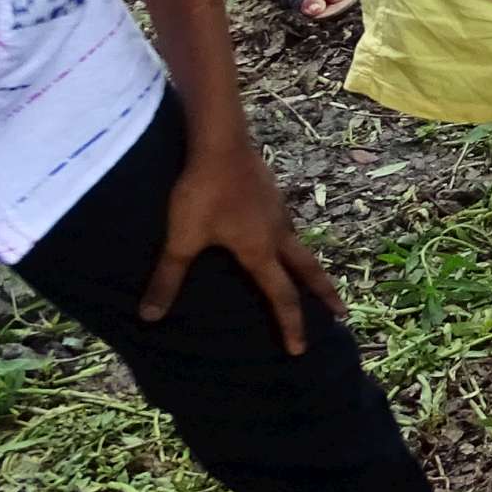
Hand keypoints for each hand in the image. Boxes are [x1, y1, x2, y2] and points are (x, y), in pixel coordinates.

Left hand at [142, 132, 343, 355]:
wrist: (220, 142)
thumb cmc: (202, 192)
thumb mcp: (182, 238)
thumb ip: (167, 278)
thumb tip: (150, 316)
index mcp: (260, 250)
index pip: (281, 296)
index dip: (291, 325)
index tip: (300, 350)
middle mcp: (278, 234)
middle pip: (308, 270)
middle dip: (325, 294)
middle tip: (341, 313)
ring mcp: (279, 211)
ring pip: (300, 246)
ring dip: (308, 266)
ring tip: (309, 277)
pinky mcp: (272, 194)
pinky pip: (287, 227)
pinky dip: (291, 242)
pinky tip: (278, 236)